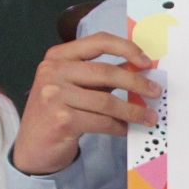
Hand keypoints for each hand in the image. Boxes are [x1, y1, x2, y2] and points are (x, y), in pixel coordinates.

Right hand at [13, 32, 160, 175]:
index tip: (147, 61)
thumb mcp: (73, 86)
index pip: (98, 42)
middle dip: (137, 82)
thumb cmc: (58, 112)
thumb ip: (99, 76)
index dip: (126, 48)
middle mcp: (53, 71)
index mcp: (58, 56)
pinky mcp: (62, 119)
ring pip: (107, 101)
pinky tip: (125, 130)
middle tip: (156, 92)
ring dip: (133, 111)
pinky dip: (118, 127)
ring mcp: (54, 95)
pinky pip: (102, 121)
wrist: (33, 147)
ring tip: (148, 117)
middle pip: (106, 72)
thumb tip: (139, 69)